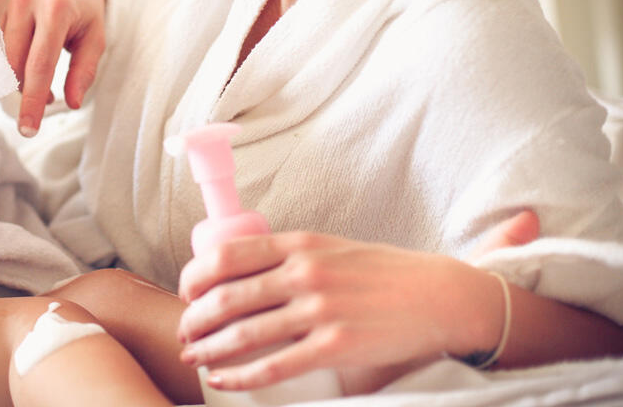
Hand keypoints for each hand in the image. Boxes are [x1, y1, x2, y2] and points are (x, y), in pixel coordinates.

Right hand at [2, 0, 106, 136]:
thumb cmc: (85, 7)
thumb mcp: (95, 36)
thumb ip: (84, 71)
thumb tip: (72, 103)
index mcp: (55, 8)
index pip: (39, 65)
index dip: (33, 101)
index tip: (29, 129)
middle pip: (14, 63)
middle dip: (26, 92)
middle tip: (43, 108)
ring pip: (3, 55)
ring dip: (20, 77)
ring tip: (43, 82)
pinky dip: (12, 61)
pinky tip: (28, 63)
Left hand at [176, 231, 512, 392]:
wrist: (440, 295)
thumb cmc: (382, 272)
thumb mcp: (330, 248)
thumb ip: (289, 255)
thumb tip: (241, 272)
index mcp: (299, 243)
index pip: (226, 255)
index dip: (194, 276)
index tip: (185, 293)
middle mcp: (304, 273)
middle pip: (226, 297)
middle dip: (194, 319)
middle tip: (182, 333)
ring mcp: (319, 310)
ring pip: (244, 333)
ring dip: (208, 348)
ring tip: (191, 358)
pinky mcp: (335, 347)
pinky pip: (274, 366)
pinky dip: (240, 375)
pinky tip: (222, 379)